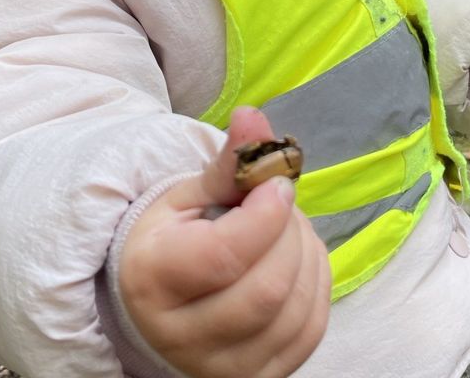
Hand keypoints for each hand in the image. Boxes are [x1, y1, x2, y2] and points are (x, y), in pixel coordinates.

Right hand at [119, 106, 329, 377]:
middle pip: (266, 290)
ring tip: (289, 227)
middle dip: (290, 234)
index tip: (278, 184)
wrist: (155, 301)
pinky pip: (309, 334)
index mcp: (152, 278)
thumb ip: (228, 162)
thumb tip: (254, 116)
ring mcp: (220, 368)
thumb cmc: (172, 237)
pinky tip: (299, 259)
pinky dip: (317, 286)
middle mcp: (180, 336)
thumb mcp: (188, 194)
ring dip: (308, 257)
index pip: (225, 255)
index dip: (266, 214)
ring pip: (294, 314)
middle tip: (283, 203)